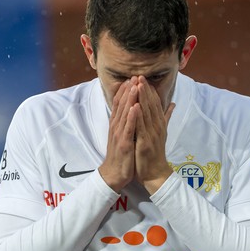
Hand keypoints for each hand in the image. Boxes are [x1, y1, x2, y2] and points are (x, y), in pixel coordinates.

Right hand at [99, 77, 138, 192]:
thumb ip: (128, 123)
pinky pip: (127, 128)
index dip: (126, 90)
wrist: (114, 174)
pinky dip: (130, 117)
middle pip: (121, 105)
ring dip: (129, 99)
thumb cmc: (121, 155)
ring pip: (124, 113)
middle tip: (134, 75)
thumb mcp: (125, 136)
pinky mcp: (123, 143)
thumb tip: (132, 111)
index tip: (132, 78)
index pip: (121, 104)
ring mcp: (119, 134)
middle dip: (128, 90)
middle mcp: (116, 127)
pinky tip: (134, 107)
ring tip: (135, 85)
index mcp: (117, 125)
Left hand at [134, 76, 174, 193]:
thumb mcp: (162, 133)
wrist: (156, 174)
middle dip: (145, 90)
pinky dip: (139, 115)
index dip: (150, 91)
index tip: (144, 78)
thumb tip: (173, 104)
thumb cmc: (156, 154)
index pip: (155, 104)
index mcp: (159, 124)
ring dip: (142, 98)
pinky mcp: (145, 143)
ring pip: (146, 113)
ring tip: (137, 84)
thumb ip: (166, 118)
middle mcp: (157, 127)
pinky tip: (135, 105)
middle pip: (151, 105)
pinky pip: (141, 127)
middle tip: (139, 75)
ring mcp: (151, 135)